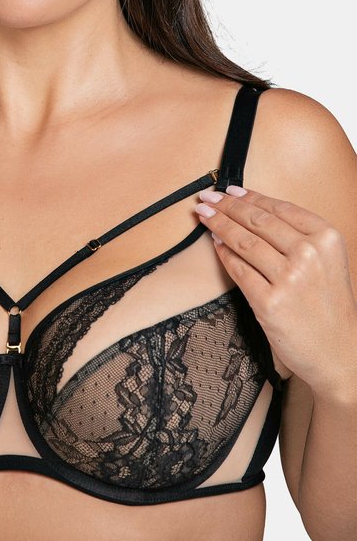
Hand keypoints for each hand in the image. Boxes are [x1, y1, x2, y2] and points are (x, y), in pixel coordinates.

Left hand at [195, 185, 356, 395]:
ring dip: (218, 225)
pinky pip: (238, 270)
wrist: (339, 352)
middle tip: (208, 198)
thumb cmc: (330, 306)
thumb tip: (253, 209)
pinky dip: (223, 254)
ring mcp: (289, 278)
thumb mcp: (327, 261)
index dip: (249, 197)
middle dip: (227, 206)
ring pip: (243, 241)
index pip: (278, 208)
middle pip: (257, 221)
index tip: (229, 191)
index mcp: (326, 237)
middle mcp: (309, 253)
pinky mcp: (269, 302)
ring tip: (204, 216)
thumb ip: (299, 236)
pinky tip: (215, 244)